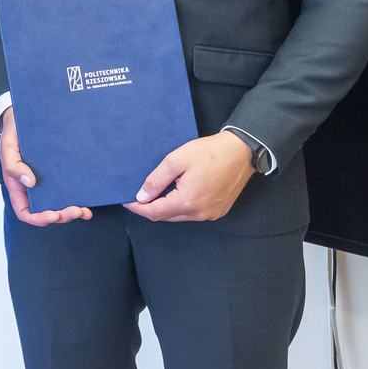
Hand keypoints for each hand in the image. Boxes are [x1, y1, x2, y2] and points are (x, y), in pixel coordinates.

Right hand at [0, 107, 91, 226]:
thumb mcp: (8, 148)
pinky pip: (68, 192)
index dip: (40, 219)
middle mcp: (33, 189)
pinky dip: (79, 199)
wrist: (24, 120)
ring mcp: (47, 184)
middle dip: (62, 216)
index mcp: (18, 188)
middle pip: (46, 213)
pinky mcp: (60, 175)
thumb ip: (13, 166)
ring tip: (86, 211)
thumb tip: (31, 182)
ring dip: (73, 212)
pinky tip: (88, 200)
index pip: (26, 212)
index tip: (54, 214)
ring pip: (59, 206)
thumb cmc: (13, 136)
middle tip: (77, 211)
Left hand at [123, 131, 254, 221]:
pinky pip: (193, 213)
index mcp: (188, 202)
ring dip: (166, 206)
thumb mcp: (176, 160)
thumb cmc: (210, 152)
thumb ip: (156, 180)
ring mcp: (211, 214)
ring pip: (179, 216)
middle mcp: (200, 213)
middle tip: (139, 194)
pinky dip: (181, 206)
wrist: (241, 152)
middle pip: (166, 216)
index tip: (126, 201)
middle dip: (150, 207)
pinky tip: (177, 192)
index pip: (154, 212)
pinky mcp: (219, 211)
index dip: (138, 208)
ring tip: (157, 191)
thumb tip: (141, 197)